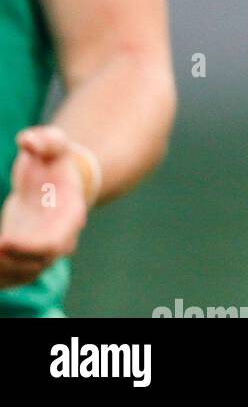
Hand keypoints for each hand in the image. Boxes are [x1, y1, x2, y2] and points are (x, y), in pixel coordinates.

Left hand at [0, 126, 89, 289]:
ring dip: (2, 273)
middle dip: (12, 264)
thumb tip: (27, 140)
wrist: (55, 182)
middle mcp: (61, 238)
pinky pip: (13, 277)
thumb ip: (44, 140)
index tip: (4, 241)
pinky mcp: (26, 257)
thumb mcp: (53, 144)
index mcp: (70, 214)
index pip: (55, 243)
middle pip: (39, 264)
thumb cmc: (53, 162)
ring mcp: (43, 251)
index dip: (30, 247)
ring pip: (25, 275)